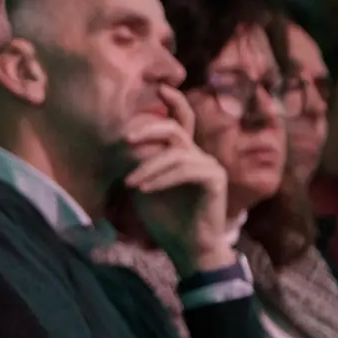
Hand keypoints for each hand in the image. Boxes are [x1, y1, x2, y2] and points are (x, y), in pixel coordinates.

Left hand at [124, 87, 232, 273]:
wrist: (187, 250)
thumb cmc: (166, 221)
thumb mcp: (143, 188)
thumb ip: (138, 165)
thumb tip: (122, 145)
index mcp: (183, 154)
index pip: (181, 119)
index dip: (173, 101)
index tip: (159, 87)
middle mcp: (199, 154)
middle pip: (176, 128)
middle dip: (149, 128)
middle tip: (125, 137)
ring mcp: (209, 165)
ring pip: (175, 152)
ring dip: (148, 166)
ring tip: (129, 183)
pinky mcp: (215, 179)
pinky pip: (185, 169)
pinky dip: (161, 178)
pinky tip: (143, 189)